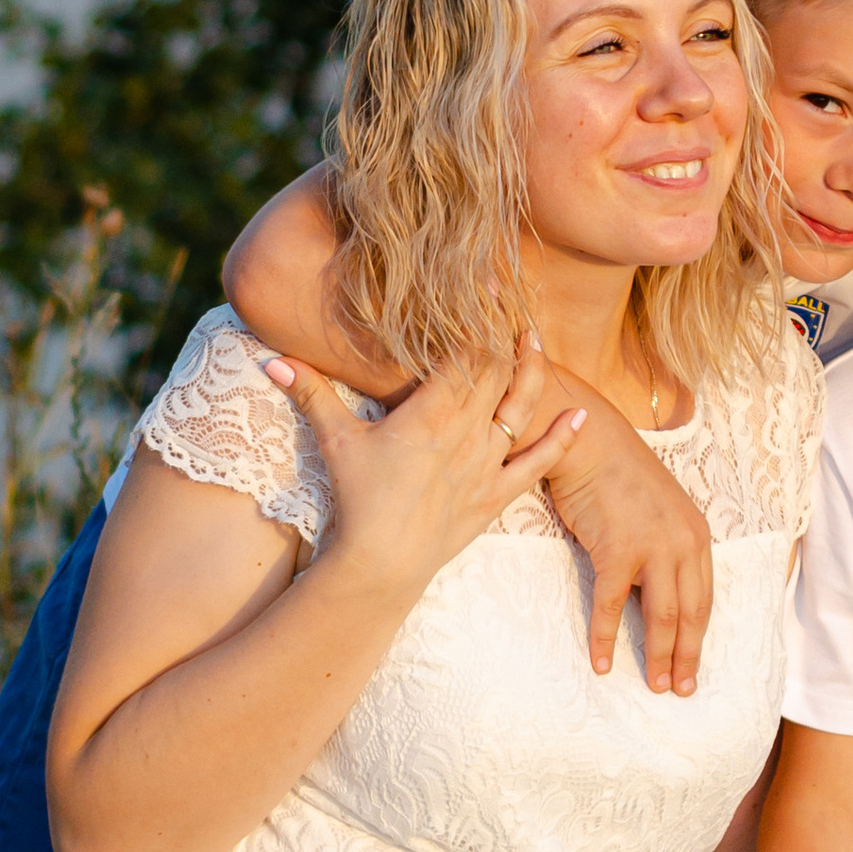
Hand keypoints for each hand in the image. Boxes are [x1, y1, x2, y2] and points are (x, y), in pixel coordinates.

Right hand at [260, 334, 581, 599]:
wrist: (381, 565)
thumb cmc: (358, 501)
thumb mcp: (334, 442)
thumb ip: (311, 394)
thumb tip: (271, 359)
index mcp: (432, 413)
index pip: (466, 353)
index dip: (480, 318)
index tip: (487, 286)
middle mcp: (467, 433)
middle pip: (497, 372)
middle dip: (506, 334)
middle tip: (511, 303)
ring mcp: (486, 465)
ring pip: (521, 408)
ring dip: (532, 372)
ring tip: (534, 340)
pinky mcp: (497, 496)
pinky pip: (539, 464)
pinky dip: (562, 439)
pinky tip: (581, 416)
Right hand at [497, 352, 715, 690]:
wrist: (588, 441)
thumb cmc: (616, 477)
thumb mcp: (657, 514)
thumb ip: (663, 553)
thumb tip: (651, 599)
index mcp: (697, 536)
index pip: (704, 599)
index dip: (698, 639)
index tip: (692, 669)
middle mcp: (683, 543)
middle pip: (691, 615)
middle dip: (686, 657)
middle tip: (680, 690)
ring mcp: (653, 547)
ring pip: (661, 617)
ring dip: (657, 656)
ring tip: (653, 686)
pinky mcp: (618, 550)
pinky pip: (611, 606)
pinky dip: (605, 638)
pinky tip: (601, 663)